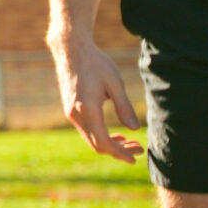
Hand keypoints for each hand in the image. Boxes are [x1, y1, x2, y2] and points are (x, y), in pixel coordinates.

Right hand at [51, 33, 143, 163]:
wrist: (70, 49)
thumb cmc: (96, 63)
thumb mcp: (115, 83)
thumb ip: (124, 107)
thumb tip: (134, 129)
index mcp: (88, 109)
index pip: (104, 141)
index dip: (120, 153)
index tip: (135, 158)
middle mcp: (75, 114)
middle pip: (97, 144)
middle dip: (118, 151)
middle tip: (138, 149)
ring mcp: (70, 112)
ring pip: (90, 138)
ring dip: (110, 144)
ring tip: (130, 141)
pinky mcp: (69, 108)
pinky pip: (86, 130)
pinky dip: (101, 135)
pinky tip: (115, 132)